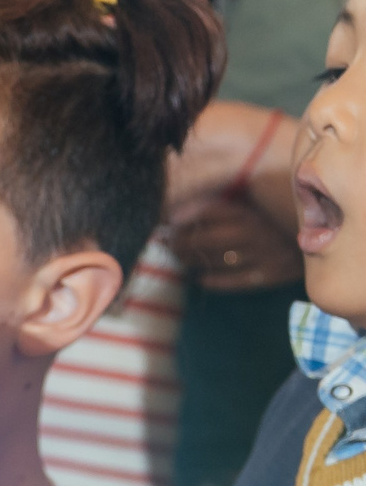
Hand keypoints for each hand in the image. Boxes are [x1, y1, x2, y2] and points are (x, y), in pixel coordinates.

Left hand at [174, 194, 304, 291]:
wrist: (319, 238)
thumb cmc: (273, 219)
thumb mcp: (251, 204)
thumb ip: (221, 205)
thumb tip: (176, 211)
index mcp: (249, 210)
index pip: (207, 212)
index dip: (183, 218)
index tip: (167, 222)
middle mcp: (254, 231)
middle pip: (205, 239)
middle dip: (180, 242)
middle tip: (168, 244)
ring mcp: (262, 254)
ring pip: (216, 260)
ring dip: (192, 261)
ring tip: (179, 259)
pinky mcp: (270, 274)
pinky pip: (235, 281)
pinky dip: (214, 281)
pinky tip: (200, 279)